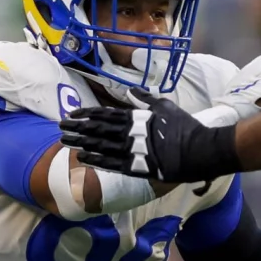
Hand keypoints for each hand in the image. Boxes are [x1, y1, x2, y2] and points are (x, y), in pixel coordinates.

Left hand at [60, 98, 236, 183]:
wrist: (200, 150)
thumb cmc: (186, 128)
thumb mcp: (166, 107)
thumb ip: (146, 100)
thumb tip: (132, 92)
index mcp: (137, 117)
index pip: (105, 114)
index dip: (87, 114)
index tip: (72, 114)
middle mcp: (132, 133)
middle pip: (98, 129)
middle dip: (78, 127)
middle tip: (60, 126)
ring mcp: (134, 150)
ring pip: (101, 145)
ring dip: (81, 142)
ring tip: (65, 141)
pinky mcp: (138, 168)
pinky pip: (112, 164)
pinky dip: (97, 160)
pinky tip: (82, 157)